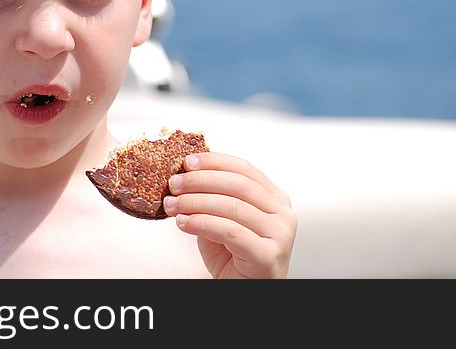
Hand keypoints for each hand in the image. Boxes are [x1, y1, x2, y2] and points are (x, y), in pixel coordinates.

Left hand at [163, 152, 296, 278]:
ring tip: (173, 205)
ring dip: (195, 202)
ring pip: (232, 206)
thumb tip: (184, 176)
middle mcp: (282, 213)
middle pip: (238, 184)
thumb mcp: (222, 220)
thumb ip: (212, 198)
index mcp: (274, 198)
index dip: (214, 162)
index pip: (244, 169)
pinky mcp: (269, 255)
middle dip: (201, 180)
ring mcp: (280, 234)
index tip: (187, 162)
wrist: (243, 293)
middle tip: (174, 184)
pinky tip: (183, 222)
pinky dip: (202, 223)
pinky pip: (230, 231)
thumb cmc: (234, 257)